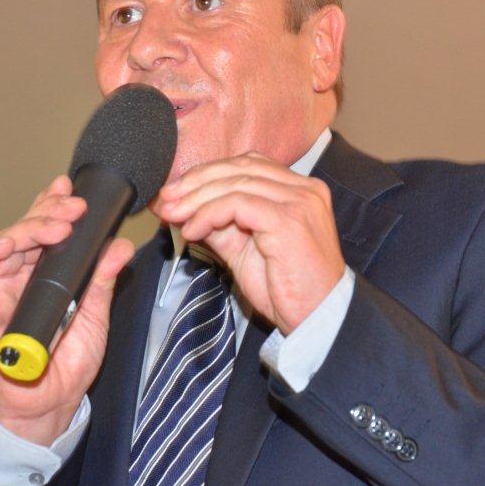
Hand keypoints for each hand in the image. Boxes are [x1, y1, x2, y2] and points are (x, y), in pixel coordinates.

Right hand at [0, 175, 135, 444]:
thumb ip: (103, 278)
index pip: (44, 226)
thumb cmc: (71, 361)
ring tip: (54, 229)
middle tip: (74, 211)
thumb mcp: (96, 313)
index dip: (53, 204)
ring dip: (25, 227)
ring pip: (0, 241)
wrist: (55, 401)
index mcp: (45, 271)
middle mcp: (19, 274)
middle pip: (23, 228)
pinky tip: (3, 244)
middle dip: (48, 212)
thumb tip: (121, 245)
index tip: (74, 194)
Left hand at [155, 153, 345, 334]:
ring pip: (235, 184)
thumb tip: (185, 208)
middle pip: (239, 167)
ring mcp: (299, 202)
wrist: (318, 321)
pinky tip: (193, 230)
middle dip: (195, 182)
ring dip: (196, 199)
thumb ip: (221, 225)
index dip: (208, 173)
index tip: (176, 192)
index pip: (248, 164)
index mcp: (299, 190)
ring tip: (173, 215)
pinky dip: (209, 214)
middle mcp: (304, 189)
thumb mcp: (246, 250)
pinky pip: (238, 204)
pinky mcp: (289, 220)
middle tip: (166, 199)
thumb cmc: (288, 290)